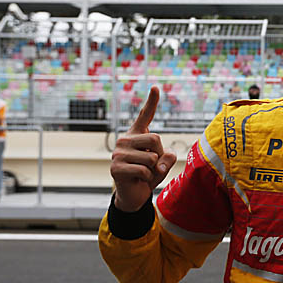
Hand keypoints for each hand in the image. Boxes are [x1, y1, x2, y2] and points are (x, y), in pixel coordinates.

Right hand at [111, 86, 176, 211]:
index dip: (151, 101)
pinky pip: (144, 170)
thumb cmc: (148, 176)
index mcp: (136, 135)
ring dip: (154, 170)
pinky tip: (139, 180)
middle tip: (151, 166)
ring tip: (144, 174)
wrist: (133, 196)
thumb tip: (160, 158)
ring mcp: (118, 153)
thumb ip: (167, 156)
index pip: (145, 116)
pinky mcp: (116, 168)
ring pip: (151, 157)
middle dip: (159, 154)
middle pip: (155, 139)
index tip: (156, 87)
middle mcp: (124, 140)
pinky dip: (148, 178)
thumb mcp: (162, 164)